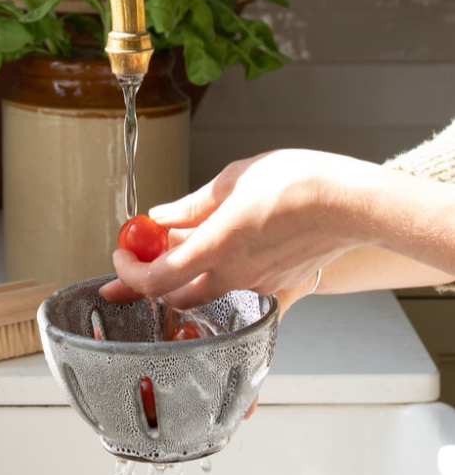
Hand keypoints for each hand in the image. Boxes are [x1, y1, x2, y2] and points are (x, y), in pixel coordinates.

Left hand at [102, 149, 382, 309]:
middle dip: (150, 280)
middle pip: (175, 294)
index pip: (156, 279)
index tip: (121, 256)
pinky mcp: (277, 284)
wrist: (352, 202)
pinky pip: (236, 284)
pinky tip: (220, 246)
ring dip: (182, 276)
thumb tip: (160, 216)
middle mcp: (234, 274)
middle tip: (137, 261)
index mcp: (217, 247)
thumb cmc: (298, 183)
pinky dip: (217, 270)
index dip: (130, 273)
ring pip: (205, 291)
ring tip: (178, 243)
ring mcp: (257, 283)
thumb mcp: (232, 180)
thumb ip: (191, 205)